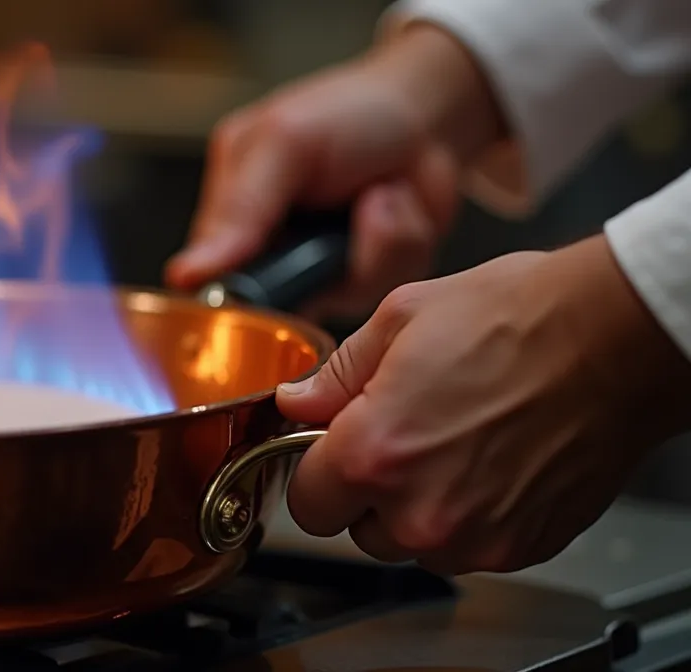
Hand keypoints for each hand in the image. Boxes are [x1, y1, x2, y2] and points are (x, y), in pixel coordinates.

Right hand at [166, 24, 504, 320]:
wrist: (427, 109)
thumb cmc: (348, 109)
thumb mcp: (283, 143)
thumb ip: (239, 209)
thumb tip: (187, 273)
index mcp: (230, 209)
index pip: (214, 278)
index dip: (245, 291)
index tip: (284, 273)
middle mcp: (271, 245)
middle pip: (284, 302)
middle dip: (328, 263)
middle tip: (356, 207)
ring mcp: (320, 265)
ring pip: (341, 297)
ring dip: (373, 247)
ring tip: (380, 197)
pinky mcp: (366, 273)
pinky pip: (381, 287)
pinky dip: (401, 244)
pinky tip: (398, 206)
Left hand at [276, 234, 690, 573]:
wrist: (616, 339)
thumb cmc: (520, 319)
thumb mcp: (401, 319)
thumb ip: (335, 375)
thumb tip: (298, 401)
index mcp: (372, 456)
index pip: (306, 505)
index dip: (317, 472)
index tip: (334, 450)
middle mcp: (418, 513)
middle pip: (358, 529)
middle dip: (369, 489)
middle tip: (404, 435)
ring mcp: (473, 539)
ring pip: (413, 544)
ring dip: (419, 507)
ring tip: (455, 444)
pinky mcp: (520, 548)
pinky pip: (469, 548)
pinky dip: (472, 517)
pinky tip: (493, 463)